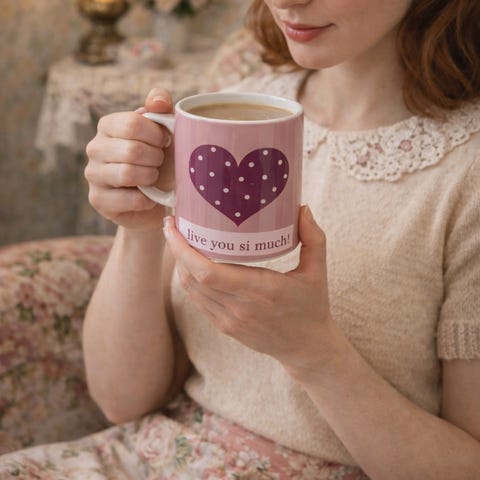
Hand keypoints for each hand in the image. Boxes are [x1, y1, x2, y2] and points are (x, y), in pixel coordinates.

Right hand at [84, 87, 173, 230]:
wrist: (156, 197)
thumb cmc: (159, 159)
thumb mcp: (164, 131)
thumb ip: (161, 107)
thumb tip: (157, 100)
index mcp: (108, 125)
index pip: (132, 124)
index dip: (157, 135)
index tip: (165, 142)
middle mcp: (94, 147)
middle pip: (131, 150)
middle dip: (156, 158)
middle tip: (160, 162)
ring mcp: (93, 174)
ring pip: (127, 173)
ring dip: (150, 177)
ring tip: (154, 177)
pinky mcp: (98, 200)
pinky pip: (130, 199)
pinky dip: (147, 200)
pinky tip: (149, 197)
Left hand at [163, 206, 339, 375]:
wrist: (307, 348)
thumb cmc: (312, 307)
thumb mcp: (318, 272)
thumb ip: (314, 238)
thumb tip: (303, 208)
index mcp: (260, 290)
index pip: (207, 272)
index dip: (183, 250)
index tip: (174, 226)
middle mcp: (239, 307)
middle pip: (191, 278)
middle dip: (176, 251)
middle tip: (174, 225)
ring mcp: (229, 320)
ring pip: (190, 290)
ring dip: (180, 265)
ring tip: (180, 241)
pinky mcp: (225, 327)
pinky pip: (198, 301)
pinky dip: (190, 281)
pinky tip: (191, 264)